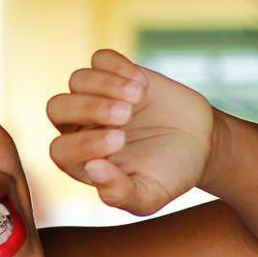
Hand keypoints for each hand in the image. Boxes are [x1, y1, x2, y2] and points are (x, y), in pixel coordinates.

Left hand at [46, 49, 216, 214]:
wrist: (199, 145)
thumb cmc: (169, 174)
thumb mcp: (149, 196)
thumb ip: (119, 193)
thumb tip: (92, 168)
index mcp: (80, 161)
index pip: (61, 151)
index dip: (83, 144)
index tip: (120, 141)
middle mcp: (80, 127)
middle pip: (58, 108)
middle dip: (89, 108)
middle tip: (126, 115)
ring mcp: (96, 97)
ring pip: (77, 80)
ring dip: (106, 85)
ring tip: (138, 96)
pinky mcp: (117, 74)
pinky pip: (100, 59)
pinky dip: (116, 65)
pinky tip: (142, 83)